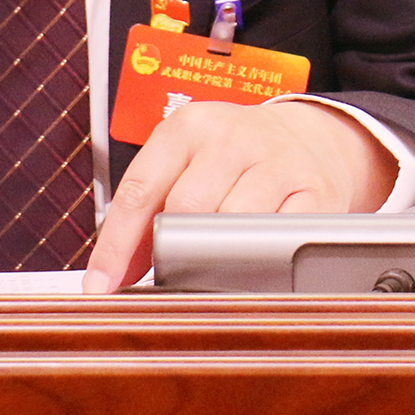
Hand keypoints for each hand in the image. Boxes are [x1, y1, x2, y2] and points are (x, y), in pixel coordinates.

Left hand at [82, 100, 398, 293]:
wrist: (314, 137)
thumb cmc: (237, 159)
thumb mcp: (186, 165)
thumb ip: (146, 214)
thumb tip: (113, 276)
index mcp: (187, 127)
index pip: (140, 190)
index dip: (115, 245)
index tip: (100, 287)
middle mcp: (230, 136)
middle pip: (184, 210)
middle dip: (171, 252)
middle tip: (171, 275)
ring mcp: (276, 160)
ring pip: (230, 225)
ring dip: (216, 259)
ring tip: (216, 268)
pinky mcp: (315, 190)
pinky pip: (278, 238)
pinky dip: (262, 262)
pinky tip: (257, 264)